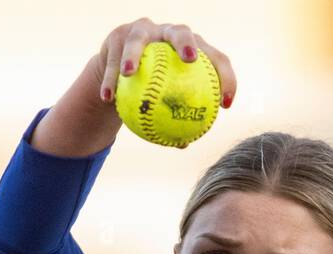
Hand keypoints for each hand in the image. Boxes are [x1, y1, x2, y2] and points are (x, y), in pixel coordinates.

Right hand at [30, 19, 236, 157]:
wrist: (121, 69)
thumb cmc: (152, 89)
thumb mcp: (165, 102)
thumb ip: (175, 118)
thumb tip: (183, 144)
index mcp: (191, 47)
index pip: (214, 57)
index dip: (225, 76)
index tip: (225, 104)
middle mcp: (168, 33)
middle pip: (180, 32)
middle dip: (186, 43)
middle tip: (189, 60)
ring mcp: (142, 31)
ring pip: (138, 39)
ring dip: (132, 55)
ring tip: (128, 73)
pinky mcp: (117, 36)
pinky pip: (112, 60)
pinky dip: (109, 78)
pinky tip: (107, 97)